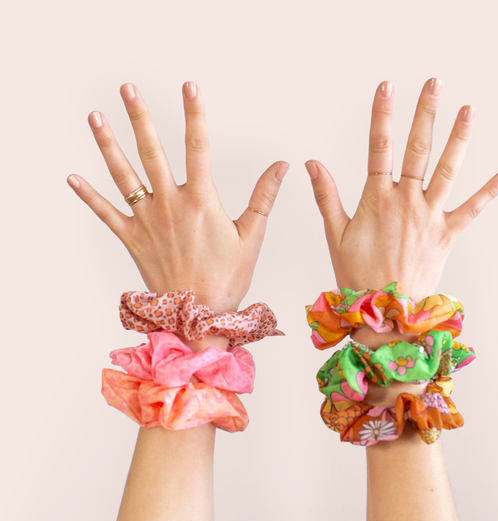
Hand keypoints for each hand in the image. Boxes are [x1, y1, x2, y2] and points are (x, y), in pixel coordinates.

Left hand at [67, 81, 288, 315]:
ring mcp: (147, 221)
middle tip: (127, 88)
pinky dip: (89, 196)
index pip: (199, 146)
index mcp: (201, 201)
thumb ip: (264, 197)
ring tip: (95, 117)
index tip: (189, 86)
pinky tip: (73, 178)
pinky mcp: (133, 239)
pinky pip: (106, 214)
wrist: (198, 316)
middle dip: (139, 116)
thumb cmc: (227, 279)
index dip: (195, 113)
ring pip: (124, 175)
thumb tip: (282, 166)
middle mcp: (170, 205)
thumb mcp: (252, 236)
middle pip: (152, 151)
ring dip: (108, 144)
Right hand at [305, 78, 497, 304]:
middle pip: (418, 149)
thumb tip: (312, 164)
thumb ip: (326, 196)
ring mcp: (430, 216)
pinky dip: (489, 192)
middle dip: (425, 113)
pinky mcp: (447, 235)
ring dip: (459, 139)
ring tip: (469, 111)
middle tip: (434, 84)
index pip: (379, 147)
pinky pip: (472, 210)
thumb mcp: (335, 235)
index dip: (382, 115)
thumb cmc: (357, 275)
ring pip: (447, 171)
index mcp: (377, 199)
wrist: (385, 310)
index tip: (386, 87)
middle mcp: (406, 201)